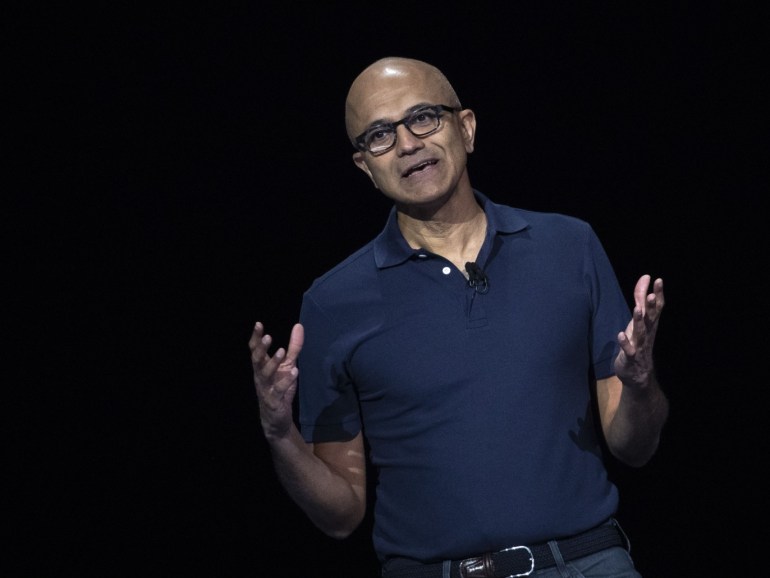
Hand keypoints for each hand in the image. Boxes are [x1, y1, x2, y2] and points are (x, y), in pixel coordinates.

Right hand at [249, 322, 303, 439]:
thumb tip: (299, 326)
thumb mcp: (288, 365)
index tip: (258, 324)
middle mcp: (261, 376)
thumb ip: (294, 347)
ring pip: (265, 374)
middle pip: (257, 360)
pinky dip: (286, 381)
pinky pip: (279, 390)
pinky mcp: (274, 401)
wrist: (276, 418)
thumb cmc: (280, 388)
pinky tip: (294, 372)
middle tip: (268, 337)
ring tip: (282, 351)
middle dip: (261, 349)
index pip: (255, 350)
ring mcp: (266, 388)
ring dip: (273, 363)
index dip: (256, 337)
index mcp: (262, 366)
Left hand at [614, 275, 663, 389]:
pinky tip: (620, 335)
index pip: (657, 307)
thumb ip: (641, 298)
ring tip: (637, 310)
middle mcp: (647, 333)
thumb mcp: (639, 318)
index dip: (658, 294)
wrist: (638, 374)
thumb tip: (646, 277)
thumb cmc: (638, 342)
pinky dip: (625, 343)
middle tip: (652, 294)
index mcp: (650, 324)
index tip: (659, 280)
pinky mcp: (630, 357)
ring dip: (639, 322)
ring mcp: (639, 346)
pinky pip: (628, 350)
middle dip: (651, 307)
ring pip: (640, 333)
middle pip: (651, 318)